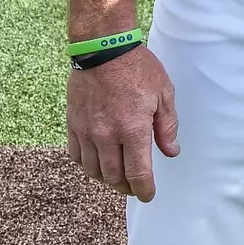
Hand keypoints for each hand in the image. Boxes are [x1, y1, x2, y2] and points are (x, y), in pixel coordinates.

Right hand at [66, 45, 178, 201]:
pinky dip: (87, 165)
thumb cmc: (137, 68)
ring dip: (107, 179)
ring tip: (118, 177)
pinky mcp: (73, 125)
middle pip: (114, 177)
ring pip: (93, 170)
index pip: (137, 173)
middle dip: (126, 187)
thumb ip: (167, 127)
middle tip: (135, 187)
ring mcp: (87, 132)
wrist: (102, 49)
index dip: (144, 189)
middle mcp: (106, 136)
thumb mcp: (164, 94)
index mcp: (133, 129)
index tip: (148, 194)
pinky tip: (97, 162)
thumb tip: (170, 152)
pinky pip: (77, 156)